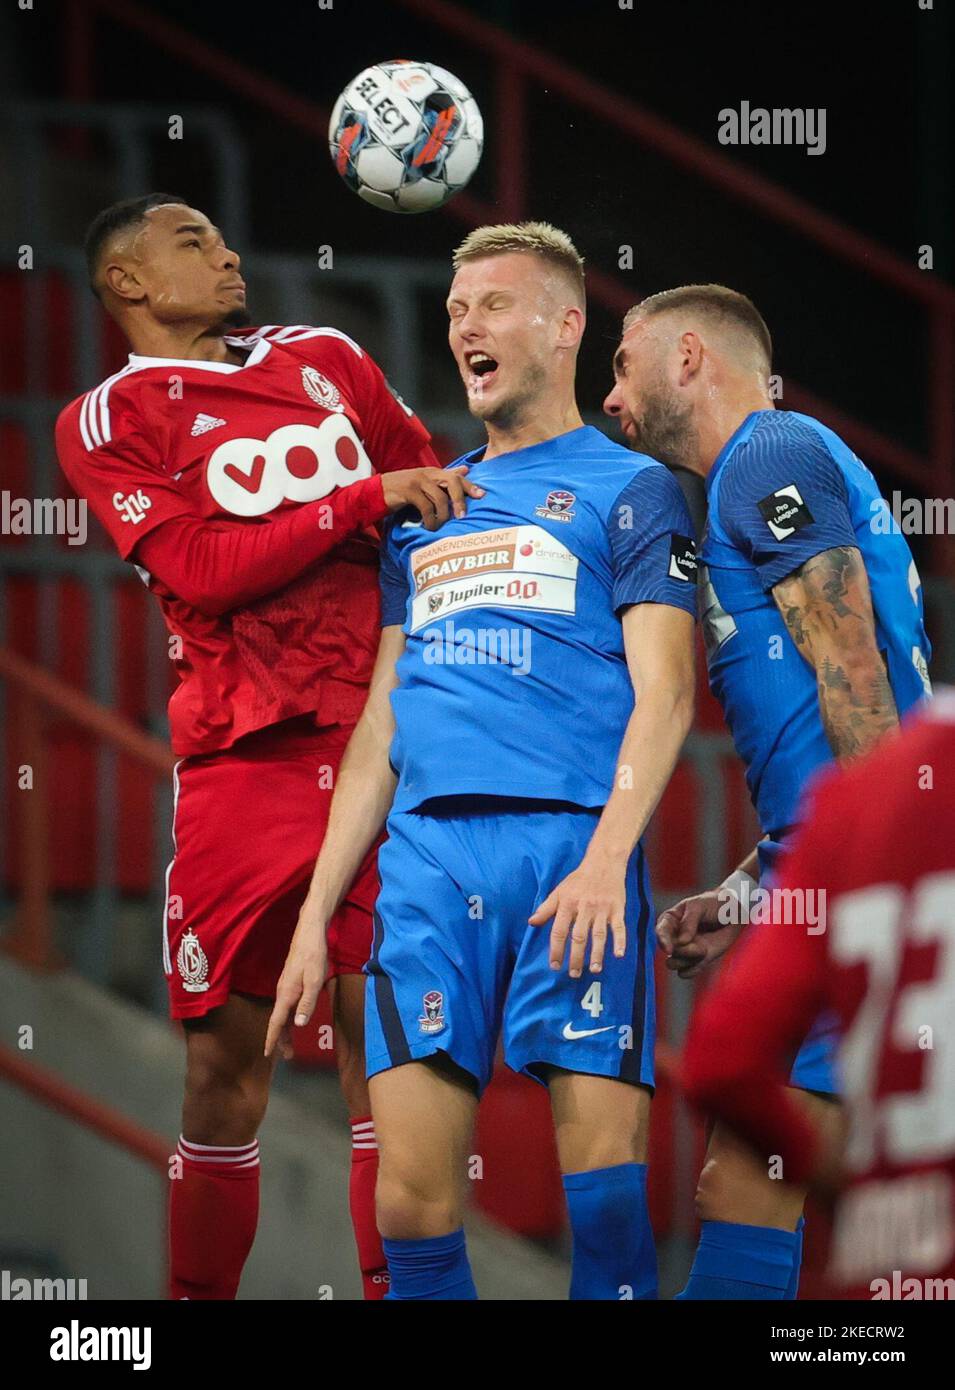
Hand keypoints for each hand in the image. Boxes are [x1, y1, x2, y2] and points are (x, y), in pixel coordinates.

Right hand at [264, 902, 328, 1058]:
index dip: (272, 1039)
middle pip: (278, 1021)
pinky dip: (288, 1018)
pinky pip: (286, 1005)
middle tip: (289, 1056)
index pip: (276, 1022)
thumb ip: (307, 1003)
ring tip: (292, 1044)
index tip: (268, 1054)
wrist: (309, 932)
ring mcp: (285, 986)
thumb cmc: (314, 955)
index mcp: (286, 994)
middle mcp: (282, 992)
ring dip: (286, 1029)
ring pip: (282, 1013)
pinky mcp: (290, 981)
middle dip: (281, 1039)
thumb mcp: (315, 980)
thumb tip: (297, 1025)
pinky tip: (296, 1021)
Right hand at [381, 464, 484, 530]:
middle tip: (462, 516)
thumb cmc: (403, 490)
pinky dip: (429, 519)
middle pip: (452, 482)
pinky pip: (425, 506)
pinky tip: (428, 526)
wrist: (377, 492)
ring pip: (440, 497)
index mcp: (433, 472)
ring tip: (440, 525)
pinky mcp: (408, 491)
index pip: (456, 476)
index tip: (482, 496)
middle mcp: (427, 474)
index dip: (470, 486)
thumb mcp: (425, 483)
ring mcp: (417, 481)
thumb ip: (444, 479)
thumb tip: (465, 471)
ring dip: (443, 515)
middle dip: (460, 499)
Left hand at [528, 856, 626, 977]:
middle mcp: (584, 907)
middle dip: (576, 957)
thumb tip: (531, 922)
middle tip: (574, 974)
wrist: (603, 862)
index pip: (559, 931)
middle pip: (579, 936)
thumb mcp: (559, 890)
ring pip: (599, 935)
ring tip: (594, 969)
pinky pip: (619, 927)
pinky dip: (620, 941)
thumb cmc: (579, 879)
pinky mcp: (617, 909)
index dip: (556, 949)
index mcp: (568, 903)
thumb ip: (546, 908)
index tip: (555, 965)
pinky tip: (619, 955)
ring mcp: (602, 909)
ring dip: (597, 953)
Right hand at [655, 889, 744, 978]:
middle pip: (668, 951)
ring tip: (703, 950)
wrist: (733, 913)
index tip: (669, 949)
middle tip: (699, 948)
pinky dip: (693, 969)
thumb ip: (689, 922)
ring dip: (687, 960)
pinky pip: (685, 973)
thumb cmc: (714, 904)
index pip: (660, 931)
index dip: (663, 941)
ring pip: (674, 964)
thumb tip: (681, 941)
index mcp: (670, 919)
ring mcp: (685, 949)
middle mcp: (674, 936)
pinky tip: (704, 958)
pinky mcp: (696, 960)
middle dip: (681, 952)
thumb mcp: (699, 906)